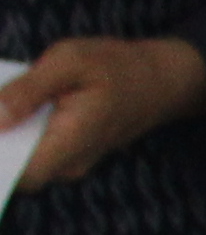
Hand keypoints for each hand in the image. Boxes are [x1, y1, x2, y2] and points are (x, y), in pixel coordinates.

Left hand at [0, 35, 205, 190]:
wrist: (161, 80)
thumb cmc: (116, 66)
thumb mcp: (69, 60)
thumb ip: (28, 90)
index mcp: (70, 141)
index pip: (17, 173)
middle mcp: (70, 164)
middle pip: (15, 170)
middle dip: (2, 143)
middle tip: (2, 102)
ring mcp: (71, 164)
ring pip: (23, 162)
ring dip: (9, 137)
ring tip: (10, 102)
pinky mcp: (70, 157)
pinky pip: (36, 154)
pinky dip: (21, 135)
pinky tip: (21, 108)